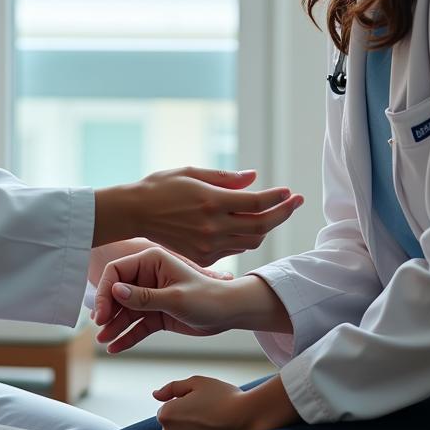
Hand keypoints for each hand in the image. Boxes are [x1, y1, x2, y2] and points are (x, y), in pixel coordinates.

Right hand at [93, 247, 273, 352]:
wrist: (229, 313)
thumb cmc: (207, 298)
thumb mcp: (174, 298)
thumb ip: (144, 297)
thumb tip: (115, 291)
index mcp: (151, 261)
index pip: (117, 272)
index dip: (104, 292)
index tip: (101, 314)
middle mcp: (147, 276)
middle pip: (117, 293)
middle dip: (107, 311)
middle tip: (101, 330)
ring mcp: (151, 296)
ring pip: (125, 311)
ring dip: (114, 326)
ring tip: (104, 342)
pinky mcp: (156, 313)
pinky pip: (137, 325)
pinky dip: (126, 336)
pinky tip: (116, 348)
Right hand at [94, 166, 302, 265]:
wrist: (134, 213)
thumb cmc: (160, 186)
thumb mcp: (191, 172)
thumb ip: (225, 178)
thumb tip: (253, 178)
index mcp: (211, 202)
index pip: (256, 203)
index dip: (276, 198)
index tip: (289, 191)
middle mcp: (213, 226)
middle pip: (261, 225)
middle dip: (283, 213)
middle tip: (296, 202)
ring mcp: (208, 245)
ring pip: (252, 240)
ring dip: (266, 227)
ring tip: (273, 213)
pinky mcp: (203, 257)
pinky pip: (235, 249)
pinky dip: (246, 237)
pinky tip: (247, 225)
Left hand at [154, 376, 257, 429]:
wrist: (247, 419)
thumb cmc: (222, 397)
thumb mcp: (196, 382)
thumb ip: (172, 387)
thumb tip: (156, 394)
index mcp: (166, 415)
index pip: (167, 407)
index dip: (184, 402)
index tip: (200, 402)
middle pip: (172, 425)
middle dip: (184, 418)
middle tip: (207, 412)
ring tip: (211, 425)